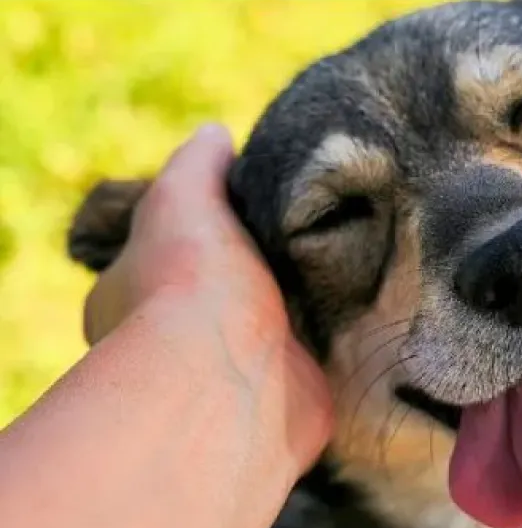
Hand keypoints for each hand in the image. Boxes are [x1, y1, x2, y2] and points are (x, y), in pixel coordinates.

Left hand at [35, 123, 333, 527]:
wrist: (232, 384)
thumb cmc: (192, 288)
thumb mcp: (182, 198)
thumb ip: (199, 165)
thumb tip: (218, 134)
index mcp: (139, 294)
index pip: (174, 249)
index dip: (210, 226)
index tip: (257, 202)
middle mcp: (185, 339)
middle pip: (235, 287)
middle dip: (271, 264)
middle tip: (322, 224)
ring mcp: (243, 370)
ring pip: (283, 322)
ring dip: (313, 300)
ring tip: (362, 250)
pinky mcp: (297, 393)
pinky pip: (324, 355)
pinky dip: (344, 335)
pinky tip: (376, 301)